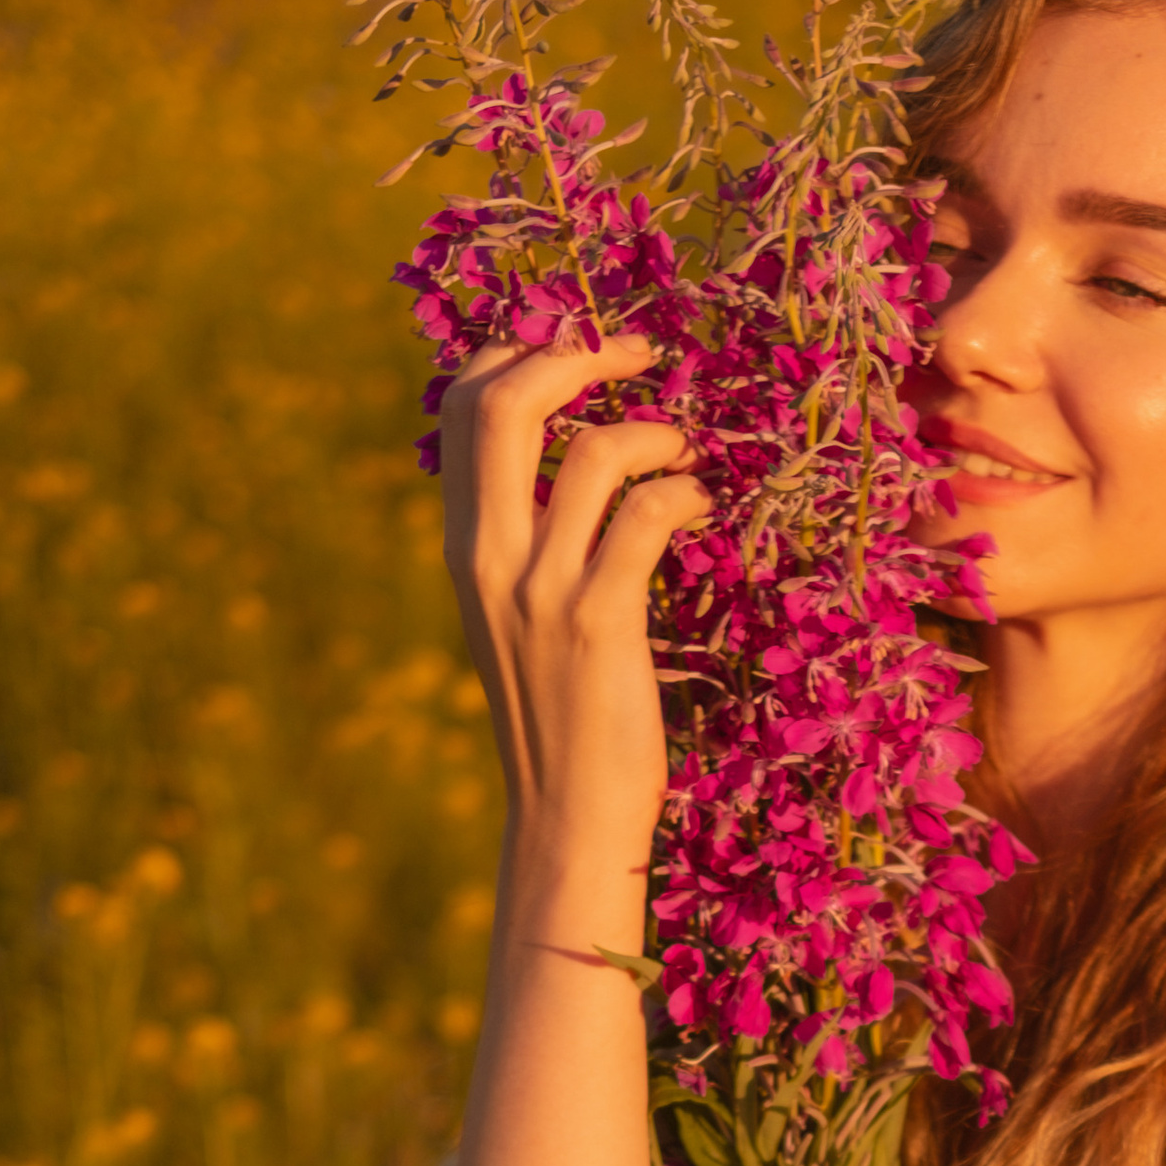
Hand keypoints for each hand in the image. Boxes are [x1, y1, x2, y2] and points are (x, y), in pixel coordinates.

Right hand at [439, 332, 712, 868]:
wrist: (566, 818)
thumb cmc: (560, 719)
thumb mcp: (518, 619)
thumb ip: (524, 544)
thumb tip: (569, 467)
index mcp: (464, 547)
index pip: (465, 406)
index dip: (521, 351)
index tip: (580, 346)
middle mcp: (490, 557)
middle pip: (508, 401)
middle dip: (579, 353)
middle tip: (639, 352)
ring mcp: (541, 589)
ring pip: (593, 449)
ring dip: (656, 431)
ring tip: (685, 452)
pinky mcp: (599, 621)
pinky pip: (647, 513)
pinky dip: (684, 493)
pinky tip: (700, 510)